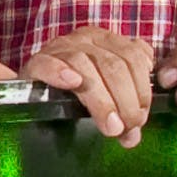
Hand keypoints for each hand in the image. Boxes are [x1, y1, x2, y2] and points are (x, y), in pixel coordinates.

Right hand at [18, 27, 156, 142]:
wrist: (34, 85)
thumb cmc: (76, 89)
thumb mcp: (106, 94)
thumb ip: (123, 112)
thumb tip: (132, 138)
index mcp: (108, 41)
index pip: (134, 57)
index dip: (142, 89)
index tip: (141, 118)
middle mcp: (86, 38)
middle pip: (114, 65)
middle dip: (126, 100)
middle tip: (127, 128)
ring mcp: (60, 47)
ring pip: (86, 67)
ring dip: (102, 100)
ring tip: (110, 127)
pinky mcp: (35, 62)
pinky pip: (48, 63)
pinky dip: (60, 72)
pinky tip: (72, 84)